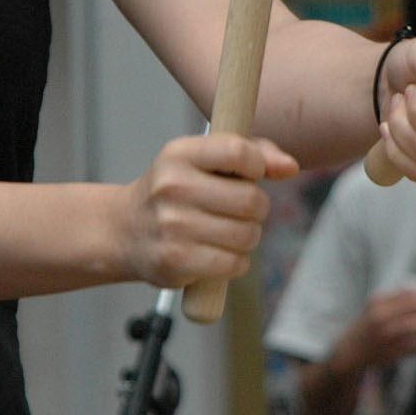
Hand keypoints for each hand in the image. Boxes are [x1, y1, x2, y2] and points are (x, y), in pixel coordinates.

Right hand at [119, 131, 297, 288]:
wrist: (126, 230)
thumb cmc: (177, 191)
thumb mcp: (204, 161)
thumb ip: (253, 152)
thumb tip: (289, 166)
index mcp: (179, 153)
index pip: (238, 151)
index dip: (257, 166)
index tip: (249, 175)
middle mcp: (172, 186)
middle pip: (251, 200)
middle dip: (256, 209)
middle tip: (239, 211)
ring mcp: (171, 225)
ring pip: (246, 235)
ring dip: (247, 238)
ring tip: (226, 233)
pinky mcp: (174, 260)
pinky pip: (233, 263)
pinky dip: (236, 262)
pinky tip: (220, 254)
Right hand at [338, 285, 415, 370]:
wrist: (349, 353)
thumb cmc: (366, 327)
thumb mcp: (376, 307)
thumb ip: (397, 299)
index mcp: (378, 302)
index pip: (409, 294)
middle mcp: (381, 317)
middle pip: (415, 307)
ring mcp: (386, 335)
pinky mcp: (391, 352)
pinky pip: (415, 345)